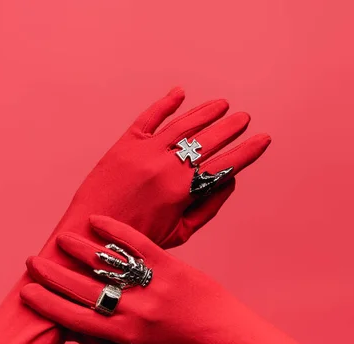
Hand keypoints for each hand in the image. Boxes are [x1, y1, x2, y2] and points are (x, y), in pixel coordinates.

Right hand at [23, 215, 238, 343]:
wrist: (217, 329)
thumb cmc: (176, 342)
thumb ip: (106, 342)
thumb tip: (70, 330)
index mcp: (124, 333)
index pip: (74, 318)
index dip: (47, 303)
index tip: (27, 290)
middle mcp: (135, 309)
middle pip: (83, 288)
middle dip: (52, 274)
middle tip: (34, 261)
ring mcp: (152, 284)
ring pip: (107, 263)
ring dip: (79, 249)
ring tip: (62, 239)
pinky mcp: (168, 263)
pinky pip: (137, 243)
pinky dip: (115, 230)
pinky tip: (97, 221)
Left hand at [49, 87, 270, 250]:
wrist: (90, 234)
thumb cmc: (139, 239)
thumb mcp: (181, 232)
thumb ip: (209, 207)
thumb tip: (230, 181)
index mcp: (183, 190)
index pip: (226, 165)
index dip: (248, 151)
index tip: (264, 139)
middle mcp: (167, 166)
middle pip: (208, 139)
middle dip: (231, 127)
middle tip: (245, 117)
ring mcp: (145, 151)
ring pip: (183, 125)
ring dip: (205, 112)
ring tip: (222, 104)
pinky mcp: (125, 144)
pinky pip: (149, 118)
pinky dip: (165, 104)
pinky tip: (180, 93)